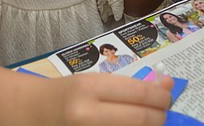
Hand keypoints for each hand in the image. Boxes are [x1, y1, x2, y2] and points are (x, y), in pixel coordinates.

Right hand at [47, 73, 171, 124]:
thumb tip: (167, 85)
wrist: (36, 113)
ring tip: (149, 121)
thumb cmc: (68, 93)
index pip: (139, 94)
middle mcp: (86, 114)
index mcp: (89, 88)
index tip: (167, 97)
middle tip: (162, 113)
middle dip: (160, 117)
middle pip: (141, 120)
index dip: (161, 97)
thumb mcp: (96, 81)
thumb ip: (130, 85)